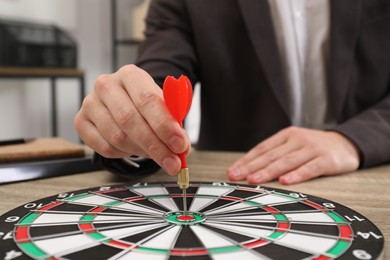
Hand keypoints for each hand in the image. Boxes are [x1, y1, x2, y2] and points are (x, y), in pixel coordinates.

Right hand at [74, 65, 189, 174]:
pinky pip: (104, 148)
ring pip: (117, 137)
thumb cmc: (146, 105)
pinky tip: (134, 149)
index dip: (164, 125)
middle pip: (130, 120)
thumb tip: (182, 149)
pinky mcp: (80, 121)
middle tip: (173, 162)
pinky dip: (124, 154)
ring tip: (156, 154)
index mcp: (130, 75)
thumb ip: (174, 125)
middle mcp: (106, 85)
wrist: (124, 101)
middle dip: (156, 146)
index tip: (180, 144)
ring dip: (141, 151)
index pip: (147, 100)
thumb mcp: (164, 107)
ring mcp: (90, 103)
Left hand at [227, 126, 359, 184]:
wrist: (346, 144)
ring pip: (287, 161)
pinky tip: (285, 181)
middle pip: (271, 155)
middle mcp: (297, 139)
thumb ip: (275, 155)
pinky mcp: (327, 160)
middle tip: (236, 176)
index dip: (246, 160)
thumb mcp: (293, 145)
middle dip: (251, 167)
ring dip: (268, 171)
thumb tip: (250, 169)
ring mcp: (312, 148)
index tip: (233, 171)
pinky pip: (309, 168)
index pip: (262, 149)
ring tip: (254, 179)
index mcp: (286, 135)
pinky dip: (296, 175)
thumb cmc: (314, 148)